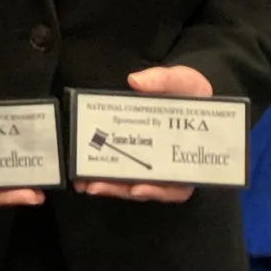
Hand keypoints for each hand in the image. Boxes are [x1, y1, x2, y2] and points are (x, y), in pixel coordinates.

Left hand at [75, 64, 210, 203]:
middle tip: (96, 186)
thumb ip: (164, 80)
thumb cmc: (186, 91)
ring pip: (129, 185)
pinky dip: (103, 176)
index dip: (159, 190)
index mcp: (186, 156)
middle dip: (120, 189)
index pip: (179, 185)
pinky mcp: (129, 156)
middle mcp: (168, 166)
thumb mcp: (182, 81)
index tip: (137, 188)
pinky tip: (84, 176)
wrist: (178, 90)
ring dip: (106, 186)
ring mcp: (148, 162)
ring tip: (85, 183)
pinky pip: (116, 172)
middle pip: (147, 188)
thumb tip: (136, 81)